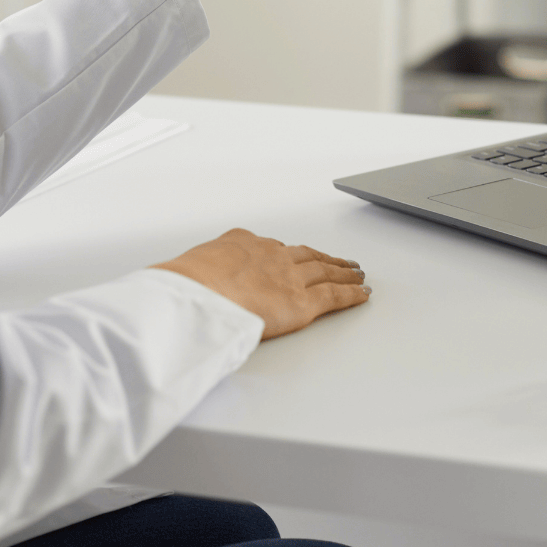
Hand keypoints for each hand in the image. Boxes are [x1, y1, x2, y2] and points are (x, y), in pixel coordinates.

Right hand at [155, 228, 368, 339]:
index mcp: (242, 244)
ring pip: (325, 271)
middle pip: (306, 255)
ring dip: (343, 272)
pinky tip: (363, 293)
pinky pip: (334, 296)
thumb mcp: (188, 271)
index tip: (296, 254)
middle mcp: (271, 255)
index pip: (272, 247)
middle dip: (325, 258)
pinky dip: (351, 294)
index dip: (290, 253)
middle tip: (340, 260)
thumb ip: (200, 276)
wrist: (196, 293)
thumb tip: (188, 286)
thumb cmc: (184, 286)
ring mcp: (289, 278)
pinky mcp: (302, 303)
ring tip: (356, 273)